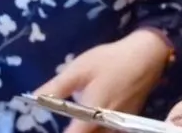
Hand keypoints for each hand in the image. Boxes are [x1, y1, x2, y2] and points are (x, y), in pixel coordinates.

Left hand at [34, 30, 171, 132]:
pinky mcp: (127, 122)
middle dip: (75, 131)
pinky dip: (98, 129)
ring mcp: (119, 125)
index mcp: (92, 114)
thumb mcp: (79, 69)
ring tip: (77, 121)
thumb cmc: (110, 60)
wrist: (146, 56)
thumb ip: (57, 87)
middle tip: (67, 124)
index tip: (51, 130)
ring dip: (88, 130)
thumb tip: (35, 97)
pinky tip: (92, 120)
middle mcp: (107, 125)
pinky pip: (109, 132)